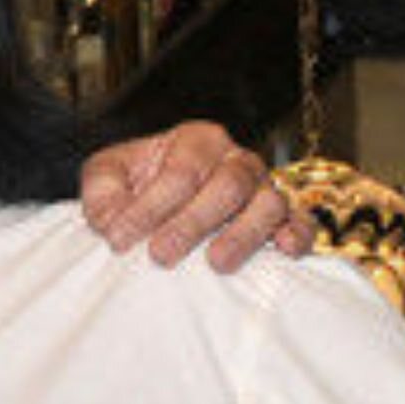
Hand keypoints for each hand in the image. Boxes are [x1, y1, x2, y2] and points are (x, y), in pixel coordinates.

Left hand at [78, 122, 308, 269]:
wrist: (163, 201)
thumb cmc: (137, 184)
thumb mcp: (107, 175)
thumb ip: (102, 191)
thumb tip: (111, 221)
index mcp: (197, 140)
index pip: (181, 171)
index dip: (150, 206)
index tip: (120, 237)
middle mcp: (237, 159)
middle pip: (228, 186)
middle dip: (192, 222)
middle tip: (161, 255)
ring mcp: (266, 188)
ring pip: (268, 204)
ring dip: (243, 235)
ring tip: (216, 264)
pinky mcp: (285, 218)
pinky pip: (302, 223)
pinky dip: (298, 235)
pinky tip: (282, 250)